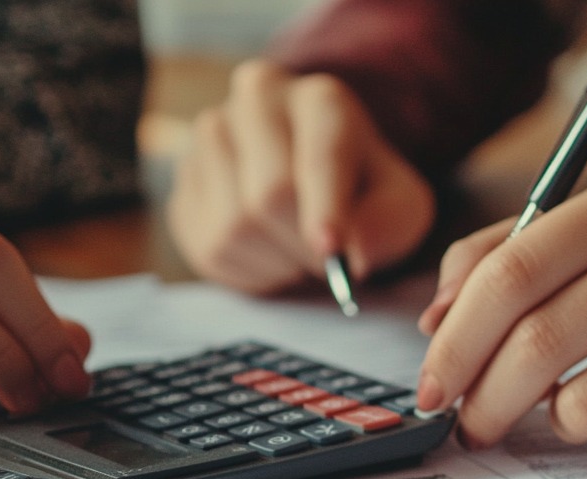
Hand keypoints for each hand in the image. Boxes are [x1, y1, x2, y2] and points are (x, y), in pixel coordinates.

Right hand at [167, 59, 434, 293]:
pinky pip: (209, 246)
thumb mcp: (400, 206)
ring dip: (276, 262)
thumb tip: (352, 253)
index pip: (319, 156)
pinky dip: (248, 272)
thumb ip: (388, 223)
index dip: (325, 209)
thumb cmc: (363, 195)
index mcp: (319, 99)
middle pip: (270, 194)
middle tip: (325, 266)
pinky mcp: (186, 182)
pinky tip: (270, 256)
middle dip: (302, 246)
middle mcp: (257, 101)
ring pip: (234, 225)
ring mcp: (212, 137)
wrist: (315, 188)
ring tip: (298, 255)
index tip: (331, 250)